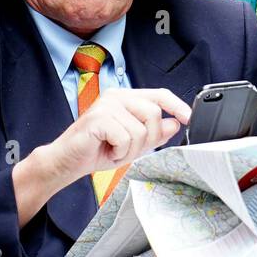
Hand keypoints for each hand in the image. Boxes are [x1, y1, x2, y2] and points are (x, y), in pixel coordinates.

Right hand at [45, 87, 190, 184]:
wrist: (67, 161)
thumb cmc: (96, 150)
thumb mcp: (133, 144)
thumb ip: (153, 133)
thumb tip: (174, 124)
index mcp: (126, 98)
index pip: (159, 94)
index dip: (177, 105)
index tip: (188, 118)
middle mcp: (116, 97)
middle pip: (154, 114)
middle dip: (148, 139)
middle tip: (129, 149)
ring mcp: (107, 105)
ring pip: (141, 130)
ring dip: (130, 149)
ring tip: (114, 150)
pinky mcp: (99, 118)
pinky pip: (126, 138)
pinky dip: (120, 152)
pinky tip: (108, 151)